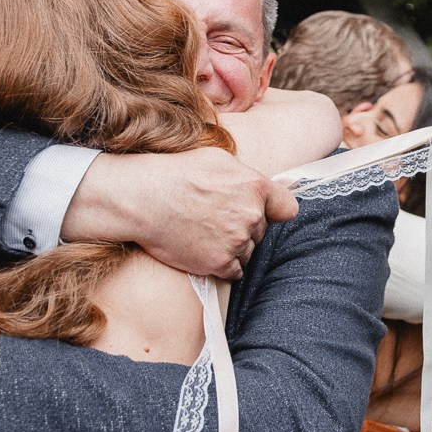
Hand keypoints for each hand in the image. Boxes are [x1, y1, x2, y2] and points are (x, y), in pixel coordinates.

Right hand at [65, 147, 297, 277]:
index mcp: (255, 186)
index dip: (274, 211)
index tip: (264, 212)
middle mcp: (252, 215)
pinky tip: (204, 250)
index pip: (287, 208)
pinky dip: (223, 265)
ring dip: (233, 247)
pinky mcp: (219, 263)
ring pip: (248, 252)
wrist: (143, 198)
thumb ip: (248, 177)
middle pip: (261, 230)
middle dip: (244, 227)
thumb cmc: (176, 173)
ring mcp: (236, 241)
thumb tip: (267, 188)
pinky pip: (235, 271)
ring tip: (205, 232)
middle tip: (214, 217)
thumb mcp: (218, 159)